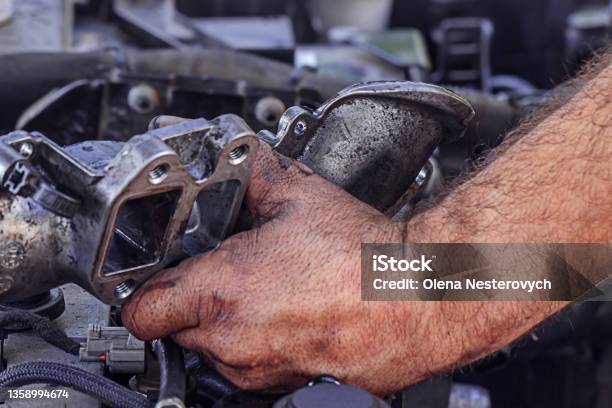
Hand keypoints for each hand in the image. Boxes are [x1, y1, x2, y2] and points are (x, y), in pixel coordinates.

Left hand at [122, 141, 406, 392]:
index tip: (163, 275)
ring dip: (229, 322)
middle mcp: (233, 341)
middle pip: (177, 328)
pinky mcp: (284, 386)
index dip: (148, 288)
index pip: (141, 309)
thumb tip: (232, 155)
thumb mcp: (301, 196)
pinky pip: (251, 367)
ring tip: (271, 290)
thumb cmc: (365, 257)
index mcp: (223, 292)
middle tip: (230, 272)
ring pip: (214, 350)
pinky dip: (260, 342)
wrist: (420, 297)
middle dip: (194, 300)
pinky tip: (292, 311)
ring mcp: (258, 371)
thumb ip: (253, 174)